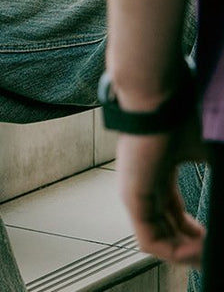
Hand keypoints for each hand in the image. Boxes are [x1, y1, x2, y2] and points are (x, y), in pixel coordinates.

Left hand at [115, 114, 205, 267]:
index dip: (196, 232)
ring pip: (159, 240)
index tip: (215, 237)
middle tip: (213, 251)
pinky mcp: (132, 197)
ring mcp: (135, 191)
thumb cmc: (181, 112)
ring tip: (210, 252)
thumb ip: (219, 181)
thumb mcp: (210, 153)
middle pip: (167, 229)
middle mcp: (145, 183)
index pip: (173, 212)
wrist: (158, 94)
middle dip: (193, 247)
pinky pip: (150, 241)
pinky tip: (198, 249)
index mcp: (159, 171)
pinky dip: (176, 252)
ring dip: (188, 253)